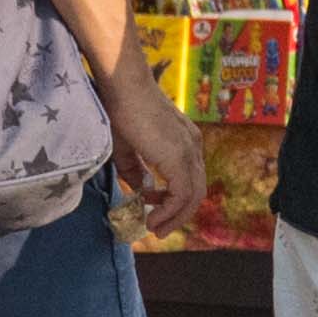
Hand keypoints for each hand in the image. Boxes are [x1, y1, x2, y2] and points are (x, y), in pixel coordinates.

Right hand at [104, 68, 209, 238]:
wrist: (124, 88)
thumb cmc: (121, 112)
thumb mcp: (128, 148)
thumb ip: (136, 171)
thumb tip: (143, 191)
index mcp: (185, 142)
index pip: (190, 179)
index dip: (173, 199)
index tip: (150, 206)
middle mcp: (193, 147)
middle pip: (196, 191)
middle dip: (177, 214)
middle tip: (157, 228)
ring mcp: (189, 151)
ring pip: (193, 196)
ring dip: (174, 216)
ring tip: (153, 227)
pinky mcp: (180, 158)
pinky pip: (182, 195)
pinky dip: (169, 210)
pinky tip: (152, 216)